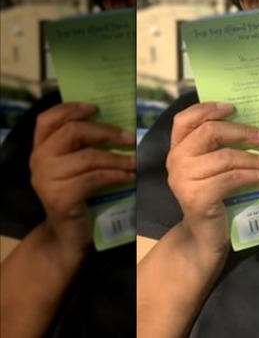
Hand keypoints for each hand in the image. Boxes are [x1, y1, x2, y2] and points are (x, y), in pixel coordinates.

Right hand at [30, 102, 135, 252]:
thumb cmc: (79, 195)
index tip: (97, 108)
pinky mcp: (60, 197)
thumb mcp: (78, 166)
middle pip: (73, 132)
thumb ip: (85, 145)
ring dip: (118, 157)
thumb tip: (118, 123)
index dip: (72, 109)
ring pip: (89, 157)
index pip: (48, 119)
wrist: (68, 234)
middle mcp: (39, 160)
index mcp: (41, 148)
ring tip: (135, 161)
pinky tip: (129, 177)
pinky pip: (95, 178)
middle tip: (130, 138)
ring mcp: (46, 179)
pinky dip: (117, 175)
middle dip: (106, 132)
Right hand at [166, 102, 258, 253]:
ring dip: (256, 158)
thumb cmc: (215, 195)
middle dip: (244, 132)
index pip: (185, 119)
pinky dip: (254, 176)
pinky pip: (232, 178)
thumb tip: (257, 126)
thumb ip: (221, 147)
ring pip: (226, 157)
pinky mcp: (197, 197)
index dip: (208, 109)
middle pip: (210, 132)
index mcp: (178, 148)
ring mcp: (184, 180)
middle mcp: (176, 160)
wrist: (205, 236)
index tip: (234, 108)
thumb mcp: (214, 168)